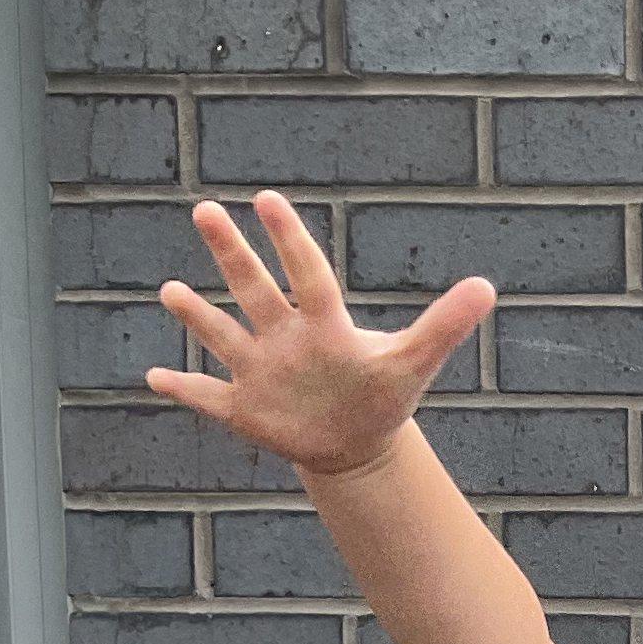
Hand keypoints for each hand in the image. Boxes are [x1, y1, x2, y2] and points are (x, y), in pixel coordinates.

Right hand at [146, 190, 493, 482]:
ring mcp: (261, 371)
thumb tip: (489, 286)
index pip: (307, 274)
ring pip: (223, 337)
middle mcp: (284, 337)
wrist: (356, 443)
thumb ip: (446, 324)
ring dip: (197, 316)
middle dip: (231, 254)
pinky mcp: (245, 409)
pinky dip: (182, 391)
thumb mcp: (415, 361)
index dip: (289, 241)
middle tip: (205, 209)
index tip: (267, 200)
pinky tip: (153, 379)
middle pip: (254, 289)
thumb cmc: (383, 395)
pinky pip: (207, 398)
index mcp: (324, 324)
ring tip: (171, 291)